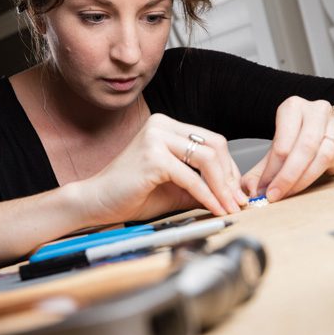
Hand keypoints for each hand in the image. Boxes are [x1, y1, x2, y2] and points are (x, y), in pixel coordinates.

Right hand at [79, 113, 247, 222]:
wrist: (96, 202)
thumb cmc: (130, 194)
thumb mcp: (175, 187)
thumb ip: (201, 186)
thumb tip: (232, 195)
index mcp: (166, 126)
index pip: (212, 141)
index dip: (229, 167)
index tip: (235, 191)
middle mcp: (161, 125)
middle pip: (215, 146)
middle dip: (230, 177)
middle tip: (237, 201)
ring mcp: (156, 138)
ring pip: (207, 159)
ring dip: (222, 187)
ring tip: (229, 207)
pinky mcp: (153, 157)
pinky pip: (192, 178)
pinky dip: (207, 196)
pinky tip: (214, 209)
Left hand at [242, 96, 333, 201]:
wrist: (321, 132)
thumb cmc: (294, 140)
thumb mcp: (273, 151)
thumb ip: (259, 171)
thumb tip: (250, 190)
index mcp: (293, 107)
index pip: (282, 143)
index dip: (272, 170)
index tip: (265, 189)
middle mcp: (316, 111)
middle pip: (304, 148)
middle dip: (288, 177)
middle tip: (276, 195)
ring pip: (322, 156)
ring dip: (304, 180)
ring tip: (288, 192)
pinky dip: (318, 176)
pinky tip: (305, 183)